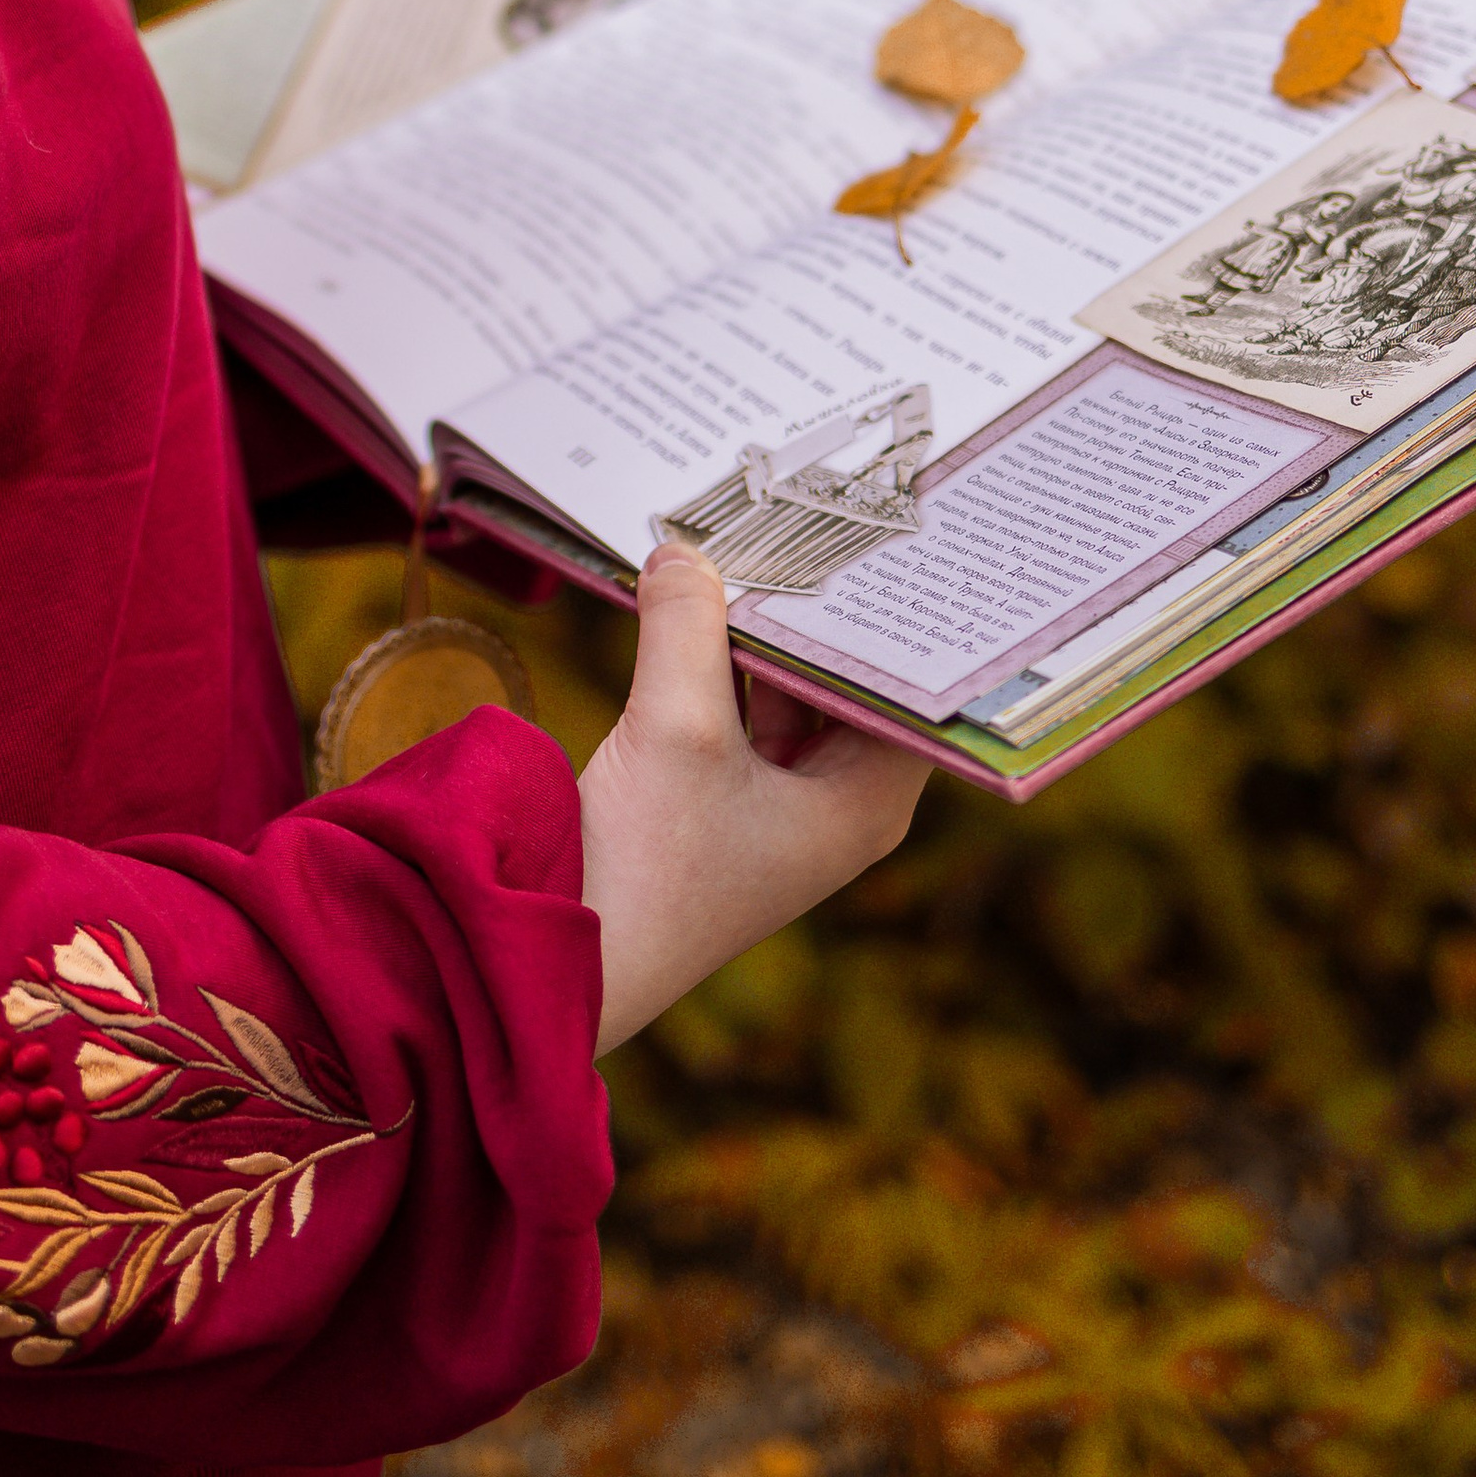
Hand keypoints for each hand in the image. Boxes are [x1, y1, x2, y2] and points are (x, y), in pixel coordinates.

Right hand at [576, 547, 931, 1055]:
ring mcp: (781, 803)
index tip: (883, 537)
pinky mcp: (724, 798)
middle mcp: (838, 804)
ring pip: (790, 690)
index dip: (893, 613)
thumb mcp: (675, 727)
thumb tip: (684, 551)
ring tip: (752, 540)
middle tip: (806, 514)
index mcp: (867, 803)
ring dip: (762, 631)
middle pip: (847, 680)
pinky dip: (722, 662)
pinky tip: (697, 599)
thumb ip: (686, 625)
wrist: (564, 961)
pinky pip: (742, 710)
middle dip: (815, 609)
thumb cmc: (647, 871)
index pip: (911, 686)